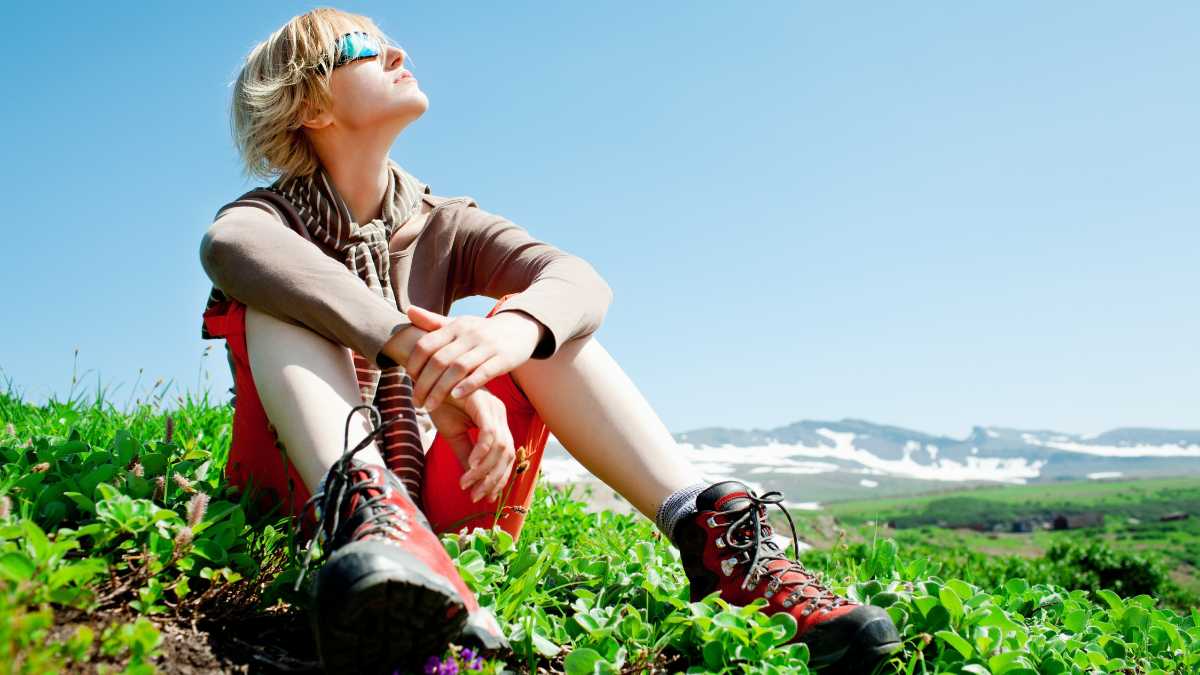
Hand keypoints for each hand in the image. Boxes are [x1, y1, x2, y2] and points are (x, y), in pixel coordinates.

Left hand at [405, 305, 543, 411]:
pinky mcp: (503, 359)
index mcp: (455, 326)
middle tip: (415, 401)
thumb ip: (433, 321)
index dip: (414, 363)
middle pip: (439, 360)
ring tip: (429, 406)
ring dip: (441, 389)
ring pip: (458, 368)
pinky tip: (456, 397)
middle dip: (424, 383)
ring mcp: (487, 346)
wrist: (520, 328)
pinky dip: (468, 385)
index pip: (426, 344)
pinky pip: (484, 373)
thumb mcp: (459, 324)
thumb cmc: (482, 331)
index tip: (408, 379)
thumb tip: (408, 310)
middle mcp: (469, 334)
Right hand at [428, 386, 515, 502]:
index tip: (484, 496)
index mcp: (496, 421)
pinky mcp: (483, 404)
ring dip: (484, 470)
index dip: (498, 478)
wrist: (426, 380)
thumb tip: (471, 478)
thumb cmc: (439, 403)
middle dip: (493, 479)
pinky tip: (470, 467)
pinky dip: (481, 453)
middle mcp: (500, 414)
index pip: (505, 455)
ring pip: (500, 447)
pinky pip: (489, 434)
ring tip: (467, 484)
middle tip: (476, 496)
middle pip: (508, 454)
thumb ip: (465, 454)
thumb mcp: (453, 434)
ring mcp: (494, 408)